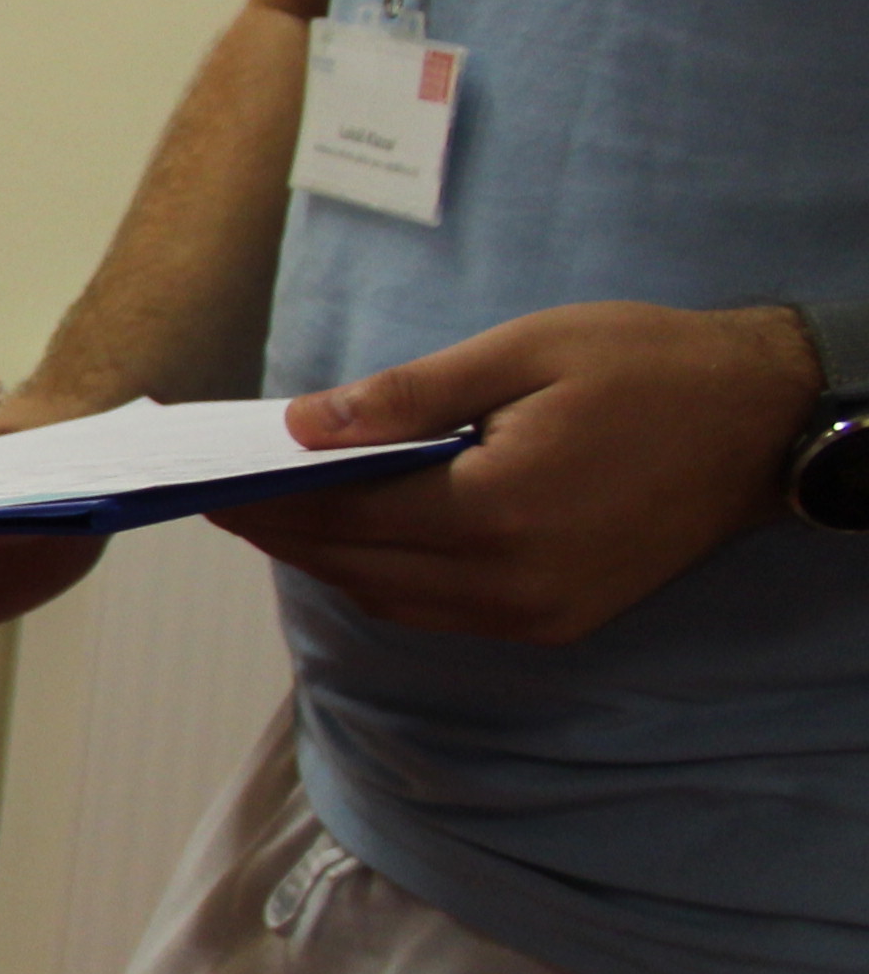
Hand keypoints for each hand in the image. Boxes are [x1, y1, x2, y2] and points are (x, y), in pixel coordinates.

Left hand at [213, 302, 816, 641]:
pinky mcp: (556, 622)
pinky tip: (358, 537)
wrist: (766, 422)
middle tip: (223, 496)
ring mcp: (534, 614)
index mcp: (496, 511)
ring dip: (328, 560)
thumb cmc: (650, 367)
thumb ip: (407, 396)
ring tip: (275, 513)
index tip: (207, 480)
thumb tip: (302, 424)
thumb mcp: (525, 352)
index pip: (342, 517)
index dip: (267, 501)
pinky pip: (439, 612)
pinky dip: (386, 578)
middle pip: (354, 566)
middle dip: (282, 533)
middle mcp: (510, 582)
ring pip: (389, 599)